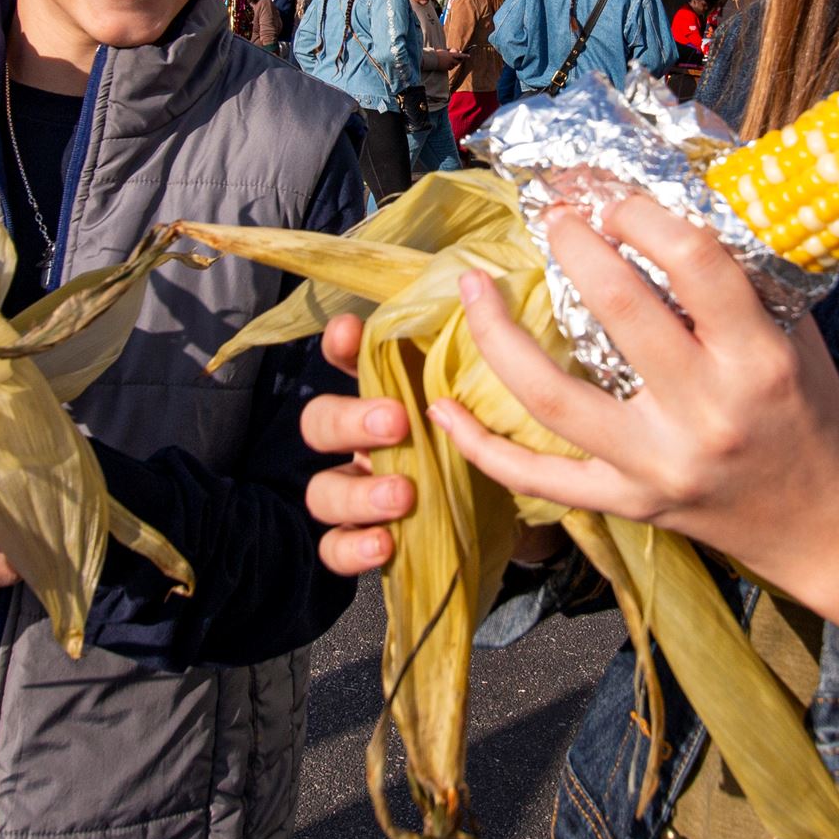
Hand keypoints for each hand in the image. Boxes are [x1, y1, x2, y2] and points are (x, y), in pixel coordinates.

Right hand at [299, 315, 557, 576]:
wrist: (519, 512)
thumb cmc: (497, 439)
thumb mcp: (490, 397)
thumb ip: (478, 357)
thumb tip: (486, 291)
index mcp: (388, 394)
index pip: (345, 360)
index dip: (340, 345)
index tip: (352, 332)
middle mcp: (364, 442)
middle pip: (320, 423)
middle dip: (350, 420)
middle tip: (397, 422)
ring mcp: (362, 492)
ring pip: (321, 490)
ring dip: (356, 492)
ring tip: (403, 495)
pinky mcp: (372, 539)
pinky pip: (334, 548)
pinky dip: (351, 547)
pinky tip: (383, 544)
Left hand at [429, 196, 838, 686]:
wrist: (826, 526)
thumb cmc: (810, 416)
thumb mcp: (795, 337)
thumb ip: (739, 280)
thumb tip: (670, 200)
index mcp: (758, 361)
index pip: (695, 266)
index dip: (645, 217)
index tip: (617, 198)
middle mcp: (706, 413)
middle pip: (618, 313)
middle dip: (575, 249)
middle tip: (554, 216)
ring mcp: (659, 464)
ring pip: (554, 398)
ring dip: (500, 338)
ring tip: (472, 288)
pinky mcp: (630, 503)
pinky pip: (541, 478)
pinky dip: (484, 447)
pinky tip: (442, 408)